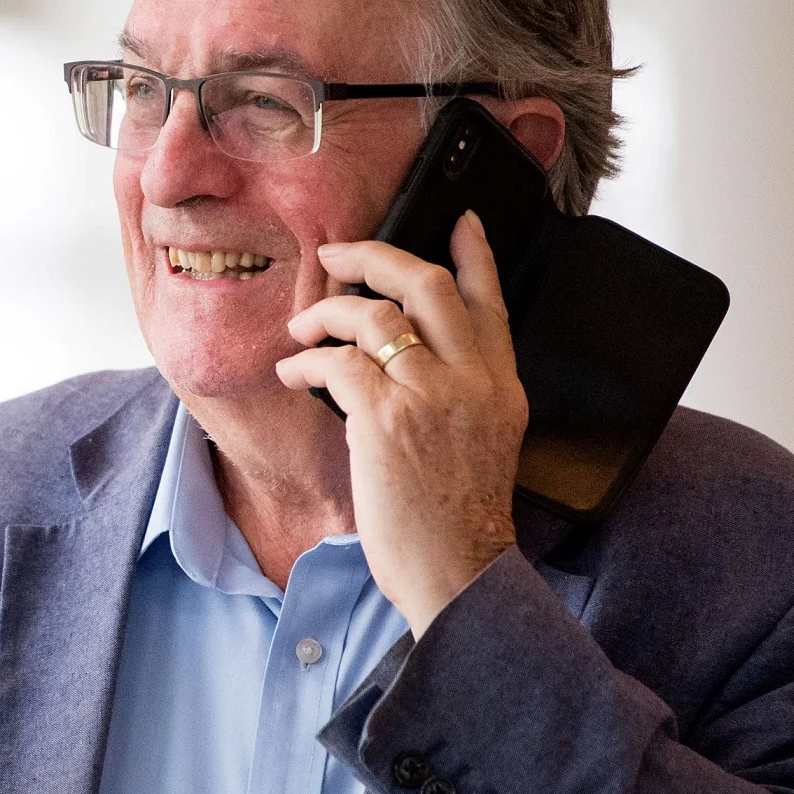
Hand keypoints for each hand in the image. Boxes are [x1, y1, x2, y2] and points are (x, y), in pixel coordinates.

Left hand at [274, 212, 526, 634]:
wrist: (458, 573)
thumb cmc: (456, 522)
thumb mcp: (483, 445)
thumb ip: (460, 395)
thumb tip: (403, 358)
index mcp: (501, 386)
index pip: (490, 301)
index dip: (474, 254)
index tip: (462, 221)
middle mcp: (473, 380)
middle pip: (426, 284)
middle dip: (374, 256)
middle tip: (337, 253)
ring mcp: (431, 395)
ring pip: (372, 314)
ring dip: (325, 312)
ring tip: (300, 329)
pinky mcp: (386, 418)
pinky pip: (337, 362)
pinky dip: (305, 361)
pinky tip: (292, 373)